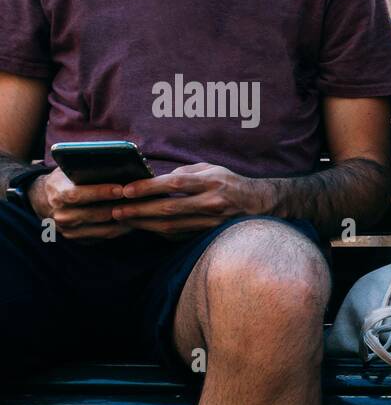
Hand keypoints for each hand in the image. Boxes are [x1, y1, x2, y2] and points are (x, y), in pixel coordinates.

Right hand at [29, 168, 131, 240]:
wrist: (43, 200)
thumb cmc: (64, 180)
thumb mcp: (68, 170)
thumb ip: (85, 168)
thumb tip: (113, 163)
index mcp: (57, 193)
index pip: (78, 194)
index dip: (100, 192)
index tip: (121, 189)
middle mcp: (61, 215)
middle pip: (94, 214)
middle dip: (118, 207)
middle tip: (140, 201)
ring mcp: (69, 230)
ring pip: (103, 228)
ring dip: (124, 220)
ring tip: (142, 210)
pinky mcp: (78, 239)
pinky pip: (104, 236)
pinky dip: (121, 229)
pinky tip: (134, 220)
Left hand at [112, 163, 264, 239]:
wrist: (260, 205)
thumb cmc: (232, 183)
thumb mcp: (212, 169)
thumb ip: (186, 173)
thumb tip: (158, 178)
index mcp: (211, 183)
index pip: (175, 184)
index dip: (149, 187)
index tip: (127, 189)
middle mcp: (211, 203)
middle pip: (168, 209)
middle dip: (139, 210)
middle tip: (115, 210)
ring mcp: (210, 222)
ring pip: (171, 226)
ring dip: (143, 224)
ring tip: (123, 219)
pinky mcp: (208, 235)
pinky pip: (178, 235)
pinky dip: (158, 232)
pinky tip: (143, 227)